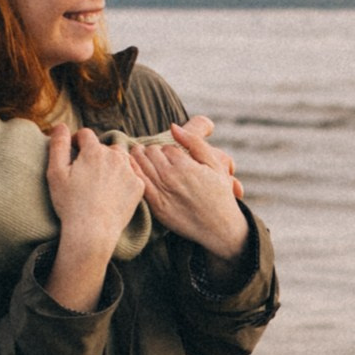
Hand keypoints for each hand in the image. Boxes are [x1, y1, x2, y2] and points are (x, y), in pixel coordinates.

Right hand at [45, 126, 144, 310]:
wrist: (92, 231)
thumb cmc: (70, 203)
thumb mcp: (56, 173)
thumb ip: (58, 145)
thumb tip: (60, 125)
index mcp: (94, 151)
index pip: (85, 135)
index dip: (76, 142)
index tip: (73, 155)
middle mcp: (115, 156)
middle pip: (103, 147)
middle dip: (94, 155)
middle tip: (85, 175)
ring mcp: (129, 171)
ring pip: (119, 159)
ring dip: (110, 164)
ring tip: (99, 182)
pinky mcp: (139, 186)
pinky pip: (130, 175)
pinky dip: (122, 179)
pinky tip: (112, 192)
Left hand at [131, 116, 247, 269]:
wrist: (220, 229)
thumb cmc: (220, 195)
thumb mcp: (215, 165)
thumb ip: (194, 142)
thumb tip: (172, 126)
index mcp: (186, 165)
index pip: (165, 147)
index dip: (168, 149)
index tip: (170, 155)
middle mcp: (171, 178)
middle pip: (151, 154)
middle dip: (153, 152)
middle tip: (155, 156)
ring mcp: (162, 192)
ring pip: (142, 165)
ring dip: (140, 159)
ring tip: (142, 158)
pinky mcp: (157, 206)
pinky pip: (139, 184)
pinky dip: (134, 173)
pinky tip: (134, 169)